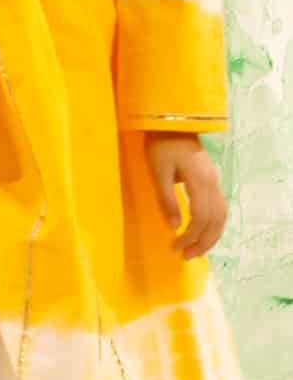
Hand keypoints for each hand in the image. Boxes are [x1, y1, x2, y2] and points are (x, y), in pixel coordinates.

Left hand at [145, 134, 226, 257]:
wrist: (172, 123)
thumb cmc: (161, 145)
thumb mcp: (158, 172)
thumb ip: (167, 199)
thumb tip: (174, 226)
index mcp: (201, 181)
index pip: (201, 217)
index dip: (191, 236)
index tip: (176, 247)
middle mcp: (213, 183)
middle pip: (216, 220)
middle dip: (204, 242)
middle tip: (188, 257)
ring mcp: (215, 181)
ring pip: (222, 215)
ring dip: (211, 235)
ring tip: (197, 250)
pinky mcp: (212, 180)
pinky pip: (219, 208)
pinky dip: (214, 224)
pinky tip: (204, 232)